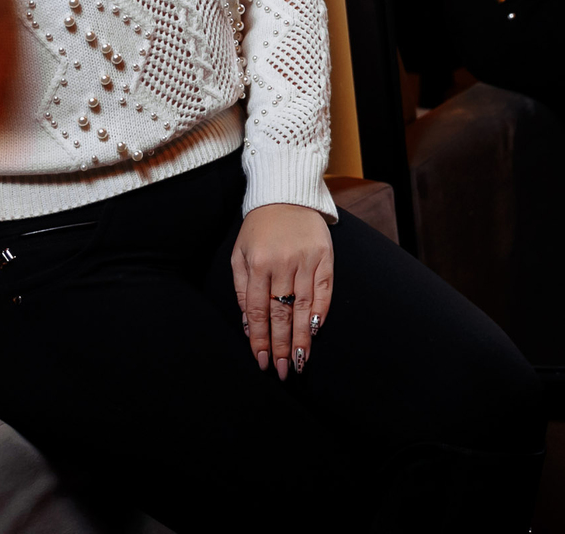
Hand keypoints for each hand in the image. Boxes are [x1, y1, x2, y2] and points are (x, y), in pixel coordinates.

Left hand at [232, 203, 333, 380]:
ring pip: (304, 307)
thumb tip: (249, 325)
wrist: (286, 194)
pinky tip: (316, 330)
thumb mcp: (239, 254)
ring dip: (302, 337)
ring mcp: (306, 260)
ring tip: (300, 362)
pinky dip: (321, 310)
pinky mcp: (325, 256)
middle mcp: (282, 264)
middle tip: (283, 371)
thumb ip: (243, 290)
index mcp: (257, 264)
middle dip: (281, 346)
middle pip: (282, 313)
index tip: (261, 361)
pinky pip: (325, 289)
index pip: (259, 311)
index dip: (260, 339)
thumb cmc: (259, 228)